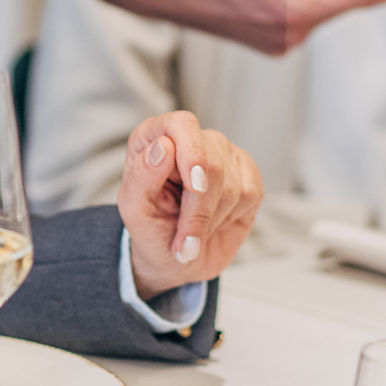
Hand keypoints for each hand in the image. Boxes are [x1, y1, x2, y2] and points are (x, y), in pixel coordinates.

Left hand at [117, 111, 263, 298]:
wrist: (176, 261)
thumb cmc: (152, 230)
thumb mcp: (134, 210)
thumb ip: (142, 175)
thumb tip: (163, 146)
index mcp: (155, 138)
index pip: (181, 124)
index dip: (192, 152)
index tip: (194, 186)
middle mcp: (191, 140)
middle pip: (211, 163)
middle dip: (198, 210)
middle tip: (183, 239)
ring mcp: (222, 154)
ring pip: (232, 184)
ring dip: (210, 220)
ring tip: (193, 234)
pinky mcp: (246, 174)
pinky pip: (250, 193)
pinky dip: (230, 218)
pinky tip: (214, 224)